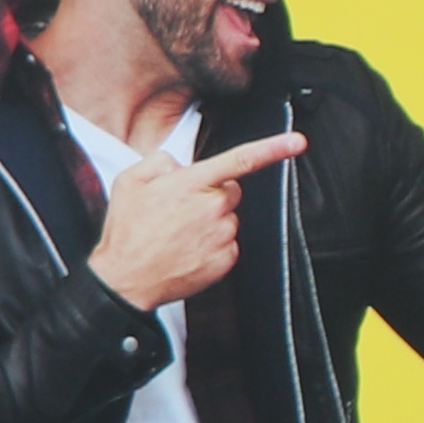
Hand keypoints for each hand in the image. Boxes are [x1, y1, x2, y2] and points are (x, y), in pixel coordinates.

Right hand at [90, 131, 303, 313]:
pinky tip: (187, 249)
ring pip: (228, 218)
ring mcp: (222, 235)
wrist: (126, 280)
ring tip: (178, 233)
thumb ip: (159, 161)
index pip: (241, 159)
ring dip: (210, 221)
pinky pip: (228, 243)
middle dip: (212, 194)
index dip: (273, 148)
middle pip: (231, 190)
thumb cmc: (127, 232)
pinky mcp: (226, 260)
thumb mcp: (130, 182)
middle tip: (182, 210)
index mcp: (192, 184)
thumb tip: (179, 164)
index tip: (297, 142)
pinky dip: (212, 245)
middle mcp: (212, 208)